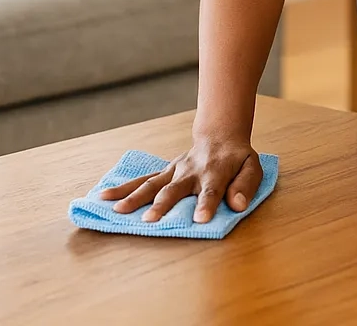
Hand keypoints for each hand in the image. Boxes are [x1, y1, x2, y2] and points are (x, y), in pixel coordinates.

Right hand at [99, 132, 262, 223]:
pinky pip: (142, 180)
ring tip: (118, 211)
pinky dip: (123, 188)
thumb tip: (237, 205)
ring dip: (135, 198)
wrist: (220, 136)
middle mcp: (190, 172)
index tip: (200, 219)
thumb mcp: (252, 168)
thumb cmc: (238, 158)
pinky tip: (104, 196)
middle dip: (162, 205)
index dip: (206, 204)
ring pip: (152, 184)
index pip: (211, 190)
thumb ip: (246, 186)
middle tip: (150, 221)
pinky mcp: (164, 172)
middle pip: (175, 189)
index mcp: (215, 172)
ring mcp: (174, 171)